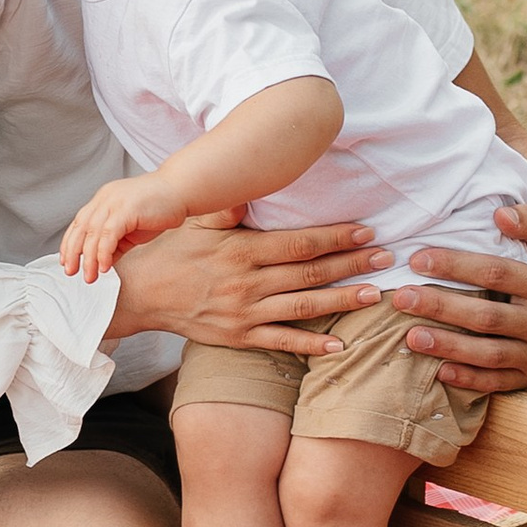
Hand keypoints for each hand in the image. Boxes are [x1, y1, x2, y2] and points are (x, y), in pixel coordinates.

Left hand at [62, 176, 179, 281]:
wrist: (181, 189)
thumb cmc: (160, 206)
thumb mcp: (132, 228)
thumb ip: (117, 242)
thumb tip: (104, 262)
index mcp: (104, 199)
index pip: (79, 222)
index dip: (69, 242)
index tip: (67, 261)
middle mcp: (105, 198)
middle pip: (81, 227)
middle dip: (73, 252)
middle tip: (71, 272)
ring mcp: (115, 202)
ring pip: (93, 233)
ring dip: (89, 258)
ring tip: (90, 276)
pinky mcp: (127, 209)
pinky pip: (109, 234)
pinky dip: (104, 252)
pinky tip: (105, 267)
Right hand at [106, 211, 387, 353]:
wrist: (139, 294)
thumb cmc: (171, 253)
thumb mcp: (199, 223)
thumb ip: (229, 208)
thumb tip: (249, 182)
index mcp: (241, 250)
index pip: (299, 242)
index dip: (336, 237)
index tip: (366, 231)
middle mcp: (248, 282)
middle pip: (310, 273)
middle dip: (352, 264)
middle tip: (388, 259)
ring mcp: (245, 313)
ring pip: (304, 306)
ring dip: (343, 300)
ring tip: (376, 295)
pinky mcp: (239, 337)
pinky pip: (282, 342)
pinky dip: (312, 344)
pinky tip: (340, 345)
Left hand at [381, 202, 526, 391]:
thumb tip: (500, 216)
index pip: (497, 274)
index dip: (456, 266)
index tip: (418, 259)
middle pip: (486, 317)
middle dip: (440, 308)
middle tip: (400, 298)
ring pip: (489, 354)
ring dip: (449, 347)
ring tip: (410, 337)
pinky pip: (498, 381)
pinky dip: (469, 379)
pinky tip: (439, 372)